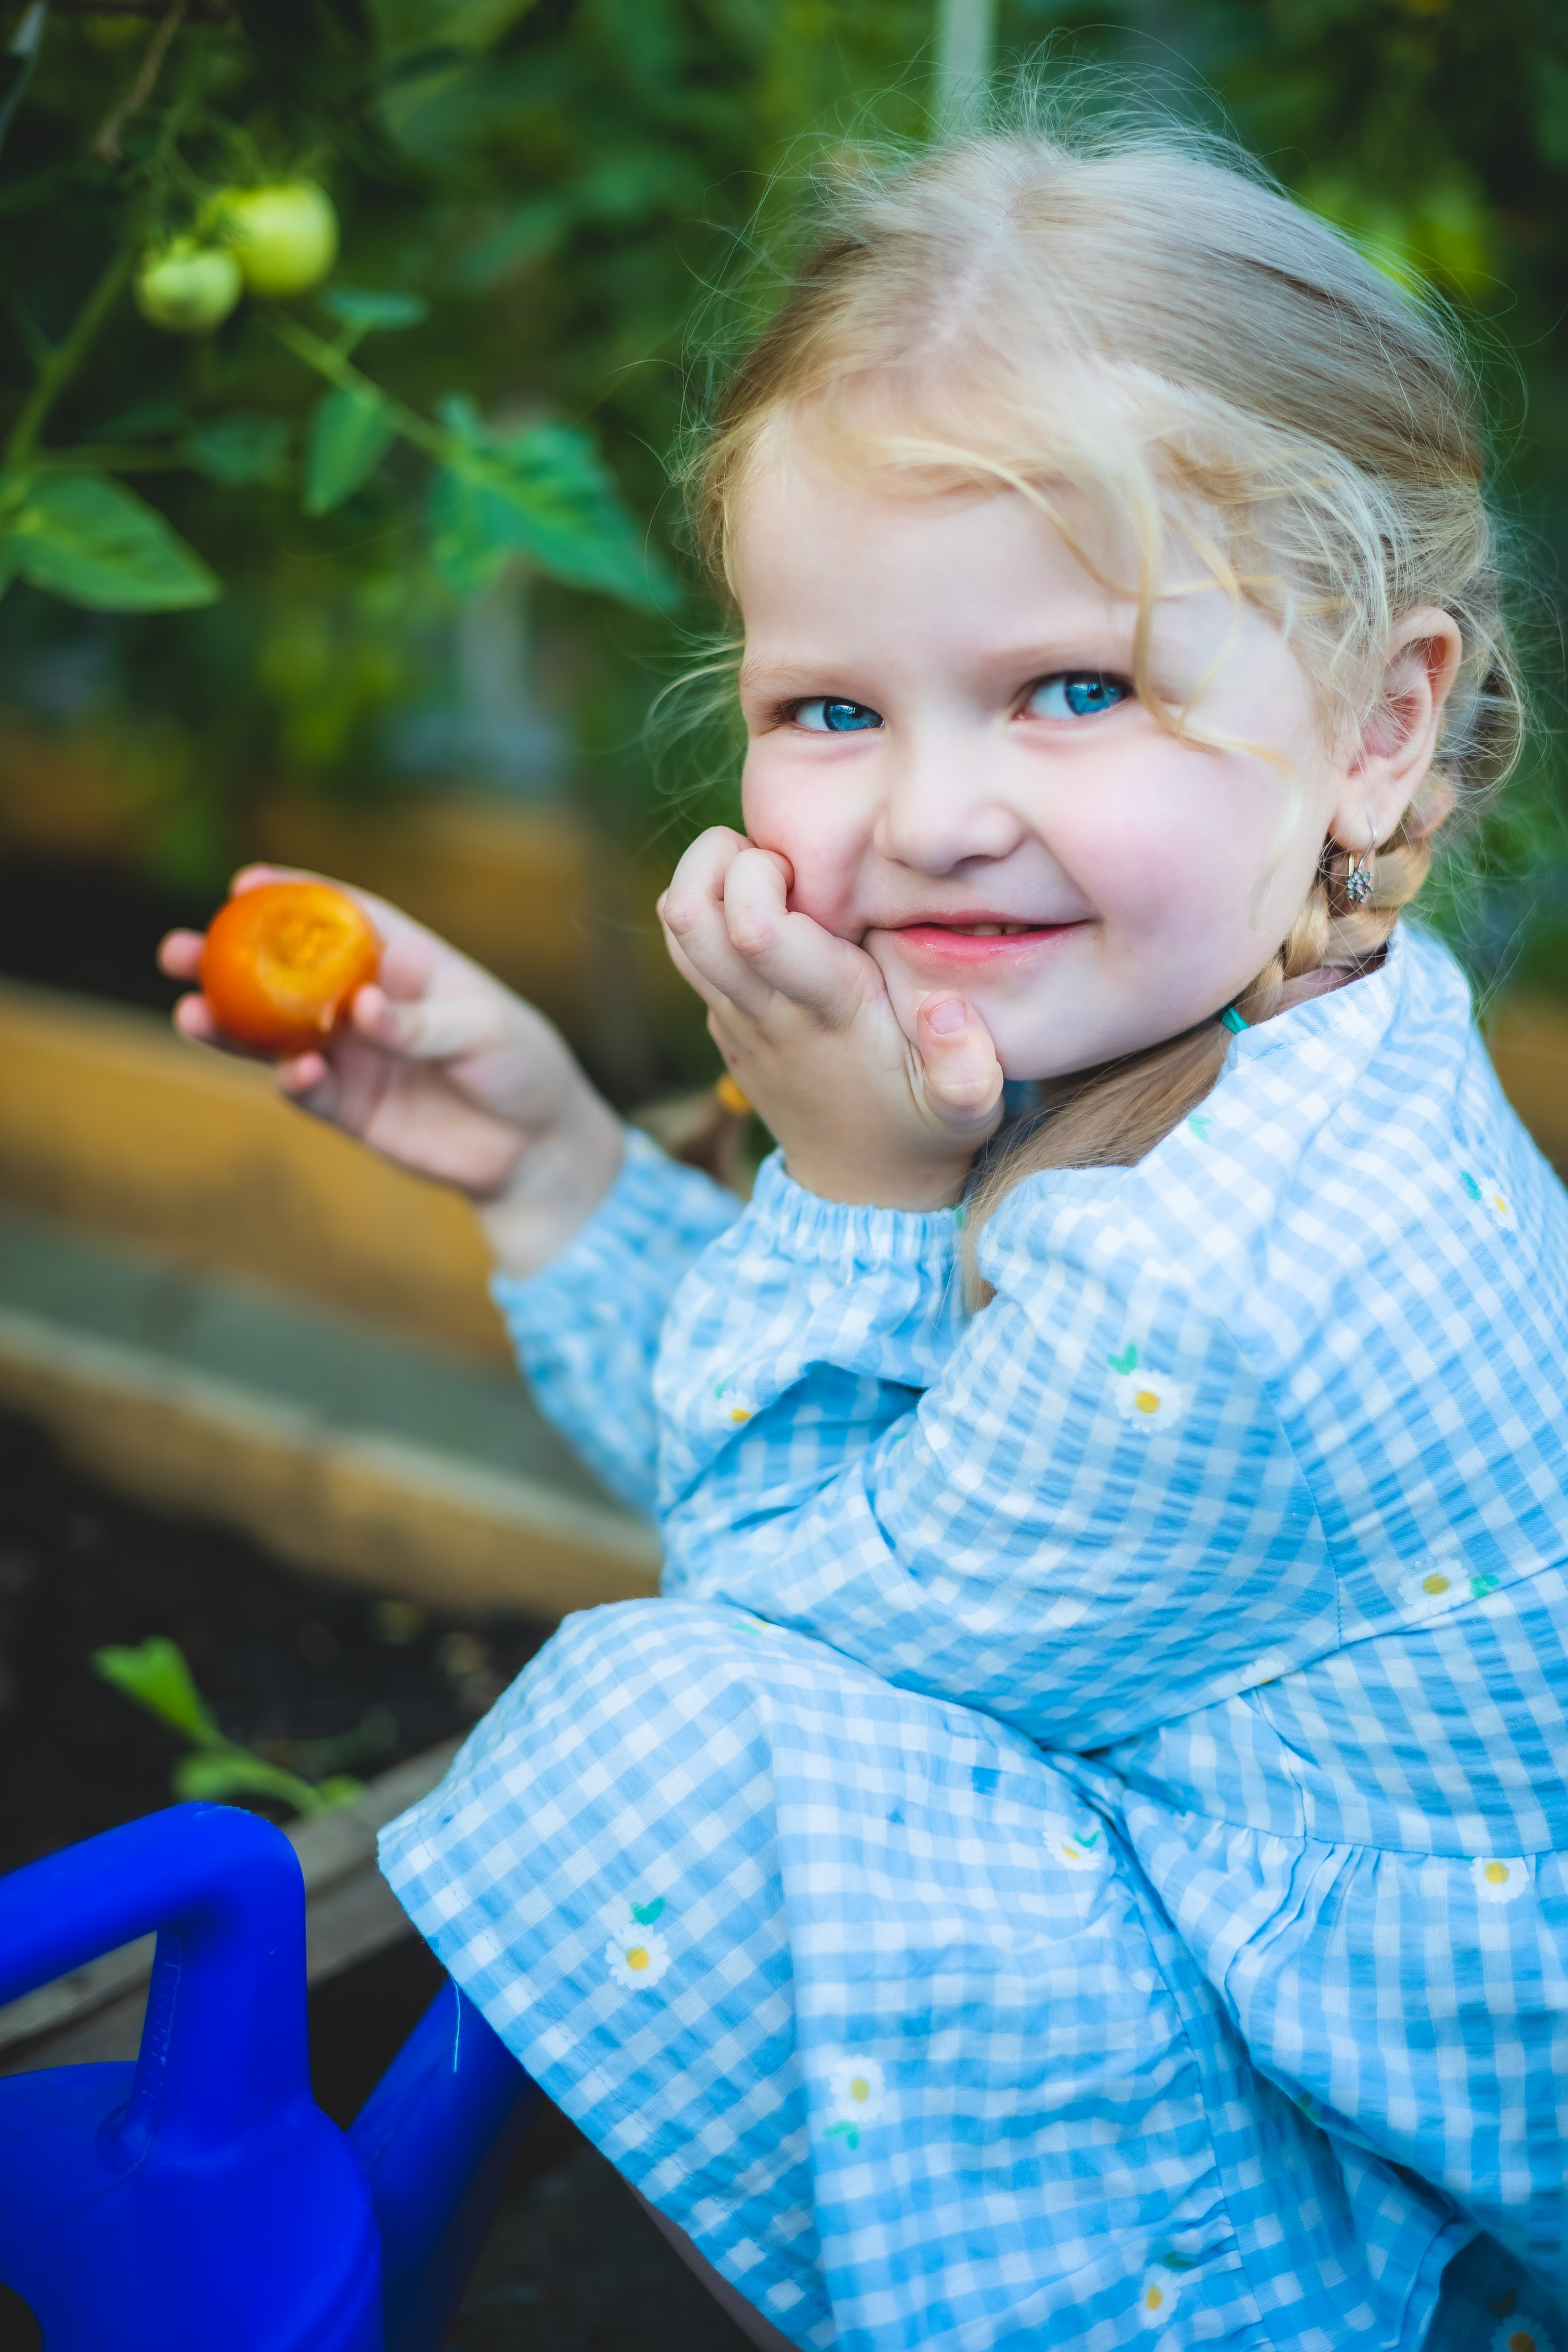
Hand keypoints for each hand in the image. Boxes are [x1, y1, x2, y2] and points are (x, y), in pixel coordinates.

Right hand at [159, 866, 622, 1278]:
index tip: (244, 883)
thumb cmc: (522, 1066)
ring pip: (276, 1035)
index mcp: (404, 961)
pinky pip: (308, 1091)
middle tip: (179, 951)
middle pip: (286, 975)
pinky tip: (292, 1073)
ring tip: (193, 1014)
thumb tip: (360, 1006)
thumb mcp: (486, 1030)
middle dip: (229, 961)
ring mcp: (353, 1056)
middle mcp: (366, 1003)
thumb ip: (421, 1021)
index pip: (342, 917)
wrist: (536, 1148)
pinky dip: (293, 1081)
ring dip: (233, 1026)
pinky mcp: (351, 1108)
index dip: (293, 896)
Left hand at [660, 829, 1002, 1209]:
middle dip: (719, 857)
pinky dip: (709, 910)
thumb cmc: (924, 1129)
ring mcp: (735, 1018)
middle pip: (689, 913)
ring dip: (704, 879)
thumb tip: (946, 1009)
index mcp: (825, 1012)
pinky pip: (687, 950)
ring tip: (767, 875)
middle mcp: (765, 1011)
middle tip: (778, 857)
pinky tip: (766, 912)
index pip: (754, 928)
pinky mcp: (725, 1021)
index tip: (809, 868)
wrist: (866, 1188)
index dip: (761, 876)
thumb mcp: (968, 1109)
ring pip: (675, 926)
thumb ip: (968, 1067)